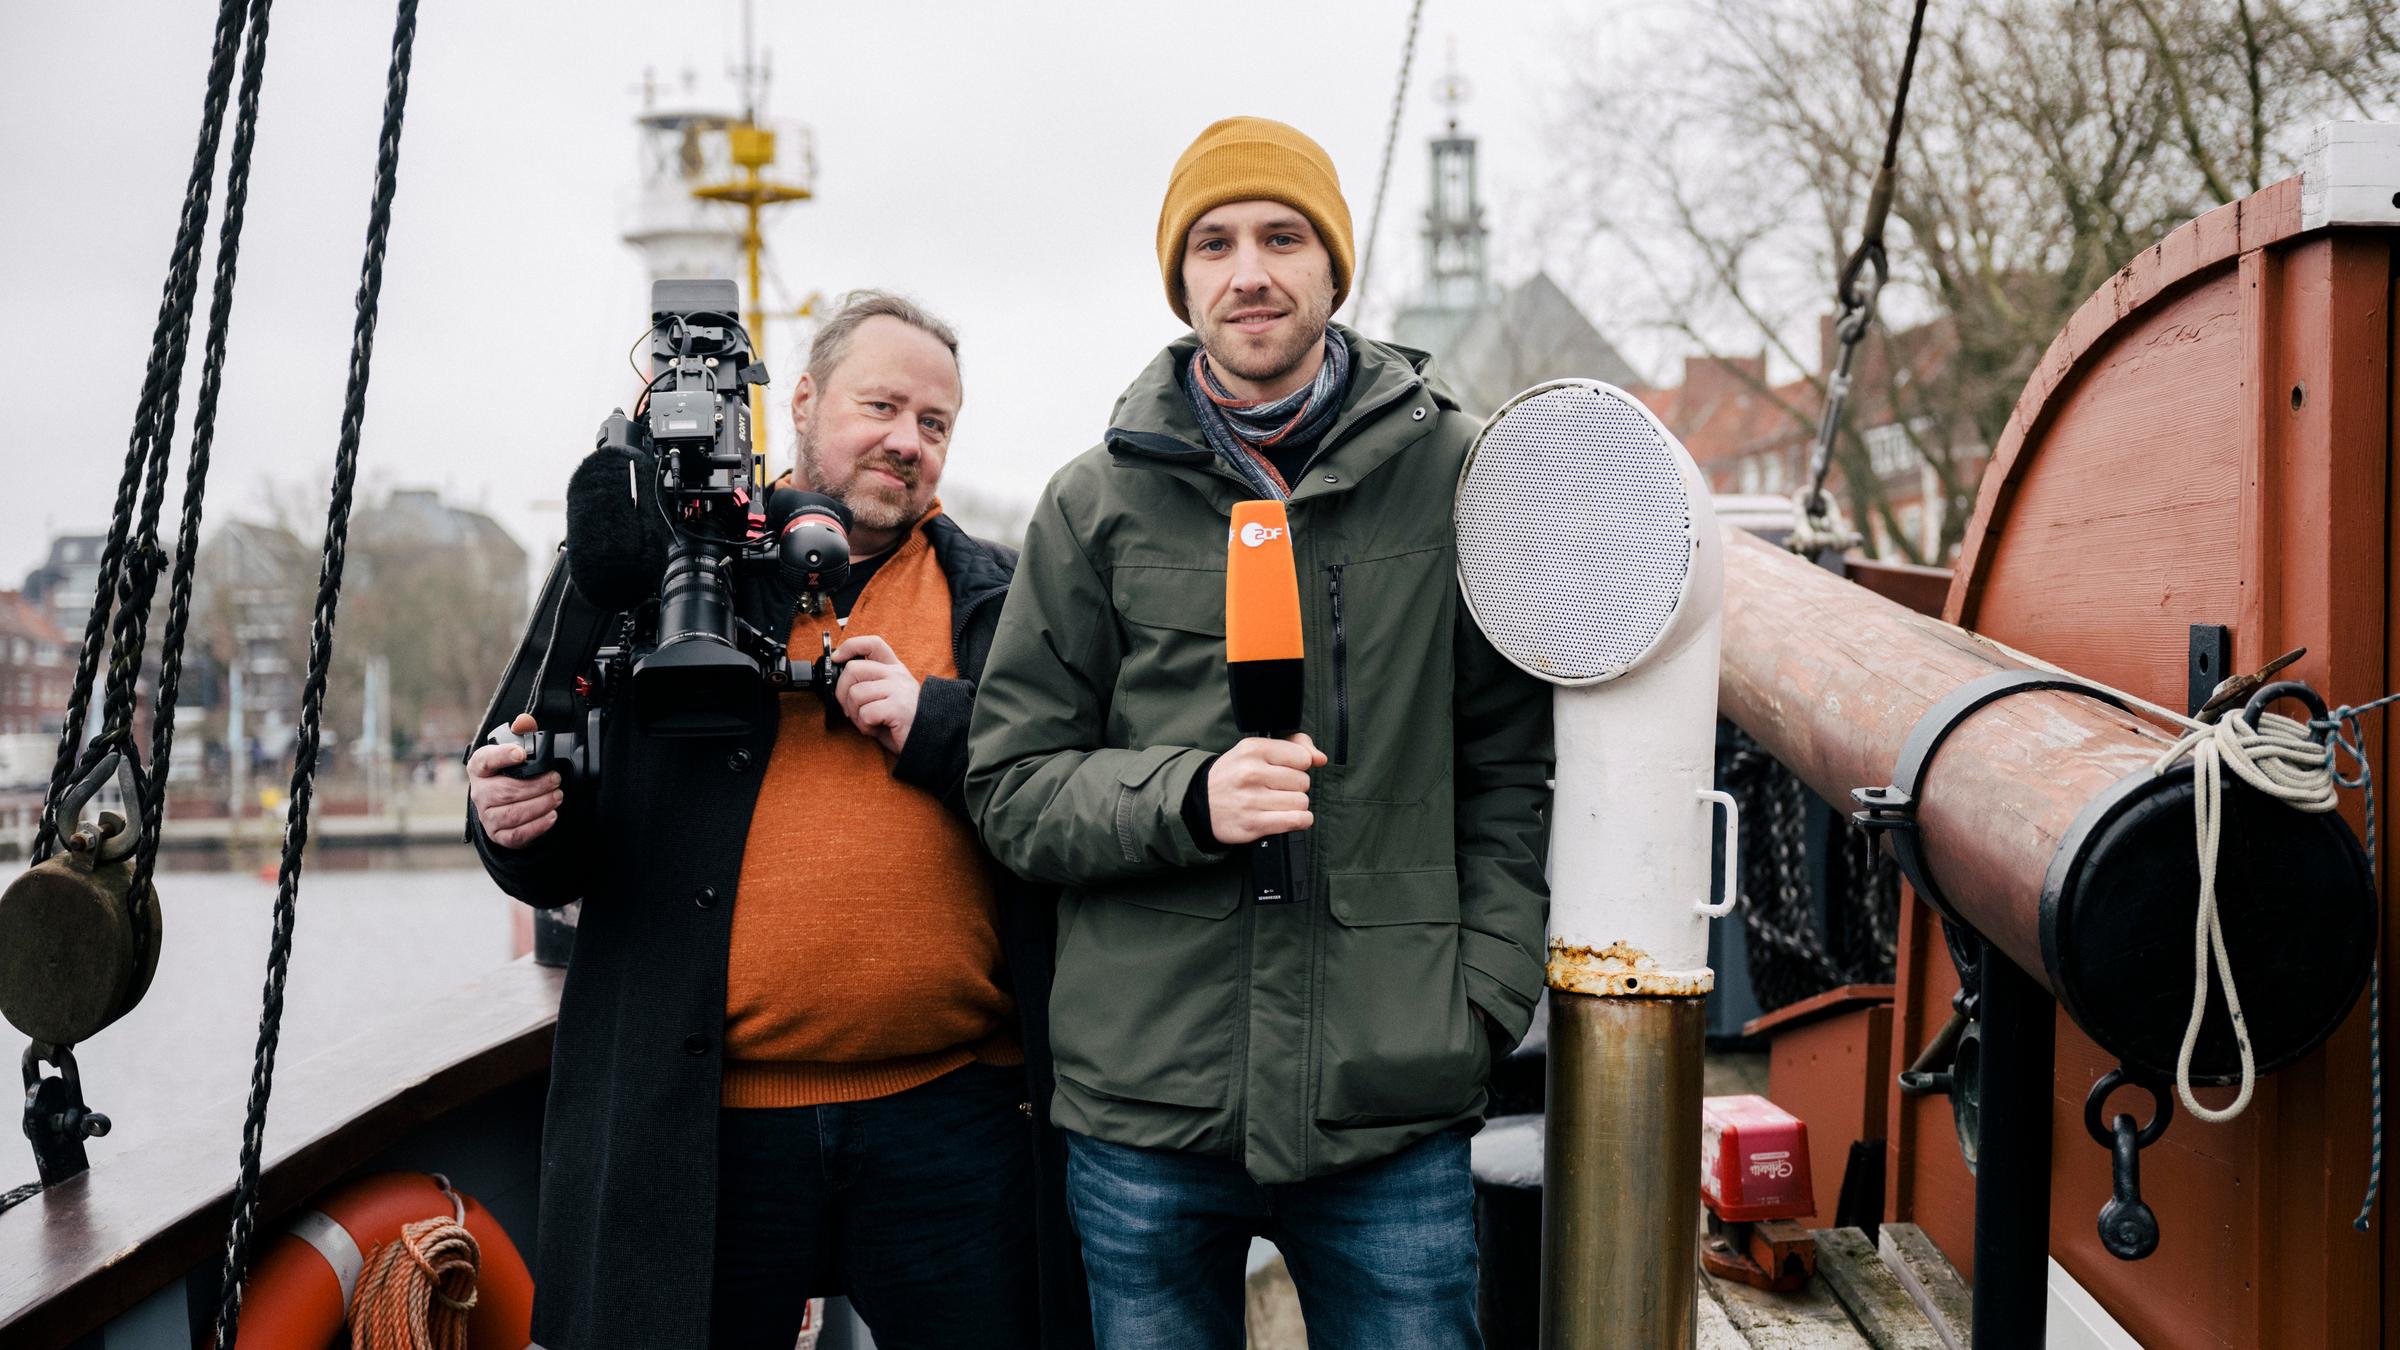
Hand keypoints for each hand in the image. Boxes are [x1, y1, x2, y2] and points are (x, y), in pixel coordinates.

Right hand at [467, 713, 562, 848]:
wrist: (502, 805)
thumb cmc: (509, 776)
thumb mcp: (513, 753)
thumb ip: (522, 734)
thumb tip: (525, 722)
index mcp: (480, 768)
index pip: (485, 760)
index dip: (502, 756)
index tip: (521, 753)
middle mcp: (480, 793)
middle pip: (505, 791)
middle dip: (536, 785)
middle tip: (555, 780)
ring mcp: (487, 816)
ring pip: (513, 813)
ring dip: (540, 804)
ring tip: (557, 796)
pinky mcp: (498, 835)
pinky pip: (517, 834)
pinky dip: (537, 826)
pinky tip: (551, 816)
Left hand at [833, 634, 920, 754]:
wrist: (927, 740)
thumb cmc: (901, 723)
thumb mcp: (885, 697)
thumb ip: (867, 684)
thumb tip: (838, 684)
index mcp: (894, 669)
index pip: (872, 644)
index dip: (850, 646)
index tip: (837, 659)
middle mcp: (897, 675)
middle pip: (853, 669)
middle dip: (842, 692)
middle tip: (850, 709)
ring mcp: (898, 689)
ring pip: (855, 693)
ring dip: (855, 714)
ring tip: (868, 722)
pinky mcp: (898, 707)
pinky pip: (866, 712)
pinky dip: (865, 726)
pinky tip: (876, 728)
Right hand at [1206, 733, 1326, 845]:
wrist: (1200, 802)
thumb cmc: (1234, 775)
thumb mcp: (1256, 750)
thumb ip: (1294, 745)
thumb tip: (1320, 758)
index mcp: (1252, 749)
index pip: (1302, 757)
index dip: (1299, 765)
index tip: (1286, 769)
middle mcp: (1250, 773)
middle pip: (1303, 781)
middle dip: (1295, 787)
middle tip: (1278, 789)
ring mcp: (1251, 800)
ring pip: (1301, 802)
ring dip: (1295, 805)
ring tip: (1278, 803)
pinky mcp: (1253, 824)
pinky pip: (1296, 821)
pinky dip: (1300, 820)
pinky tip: (1289, 817)